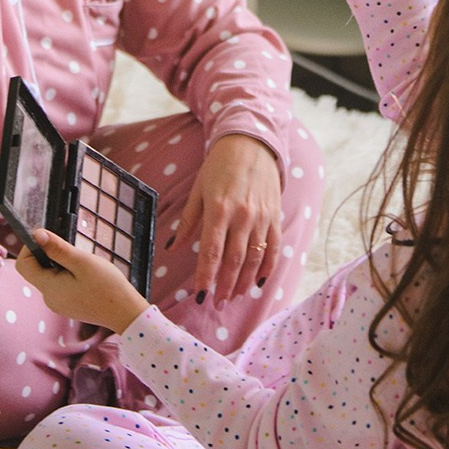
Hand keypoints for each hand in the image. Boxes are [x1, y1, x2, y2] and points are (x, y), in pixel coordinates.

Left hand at [16, 229, 147, 335]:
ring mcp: (58, 304)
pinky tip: (87, 276)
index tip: (50, 240)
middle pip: (37, 270)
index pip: (24, 265)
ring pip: (50, 276)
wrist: (125, 313)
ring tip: (84, 265)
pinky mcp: (68, 305)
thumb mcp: (83, 262)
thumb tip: (36, 234)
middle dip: (51, 255)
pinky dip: (68, 275)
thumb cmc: (107, 286)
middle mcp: (49, 299)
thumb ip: (58, 248)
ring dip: (62, 265)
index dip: (31, 248)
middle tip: (74, 253)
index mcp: (49, 288)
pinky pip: (60, 285)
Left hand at [172, 134, 281, 303]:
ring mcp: (262, 217)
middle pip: (234, 261)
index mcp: (219, 209)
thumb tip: (173, 248)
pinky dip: (267, 268)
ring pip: (254, 259)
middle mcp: (242, 216)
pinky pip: (273, 248)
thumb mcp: (198, 190)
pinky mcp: (275, 217)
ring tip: (235, 297)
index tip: (199, 295)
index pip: (212, 251)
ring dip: (244, 282)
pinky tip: (258, 282)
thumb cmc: (219, 167)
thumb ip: (188, 221)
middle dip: (225, 286)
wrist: (251, 144)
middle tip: (217, 304)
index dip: (206, 276)